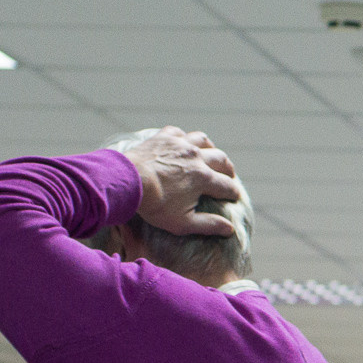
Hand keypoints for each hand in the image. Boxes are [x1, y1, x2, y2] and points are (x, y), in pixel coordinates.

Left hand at [119, 127, 244, 236]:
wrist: (127, 182)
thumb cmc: (155, 205)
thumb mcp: (183, 223)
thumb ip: (209, 225)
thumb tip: (230, 228)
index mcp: (204, 178)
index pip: (227, 186)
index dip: (233, 193)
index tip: (234, 197)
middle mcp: (196, 157)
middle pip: (221, 159)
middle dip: (228, 169)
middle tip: (229, 175)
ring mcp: (180, 145)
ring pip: (203, 140)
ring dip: (210, 148)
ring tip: (211, 154)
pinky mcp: (164, 137)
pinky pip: (179, 133)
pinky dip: (184, 138)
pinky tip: (183, 144)